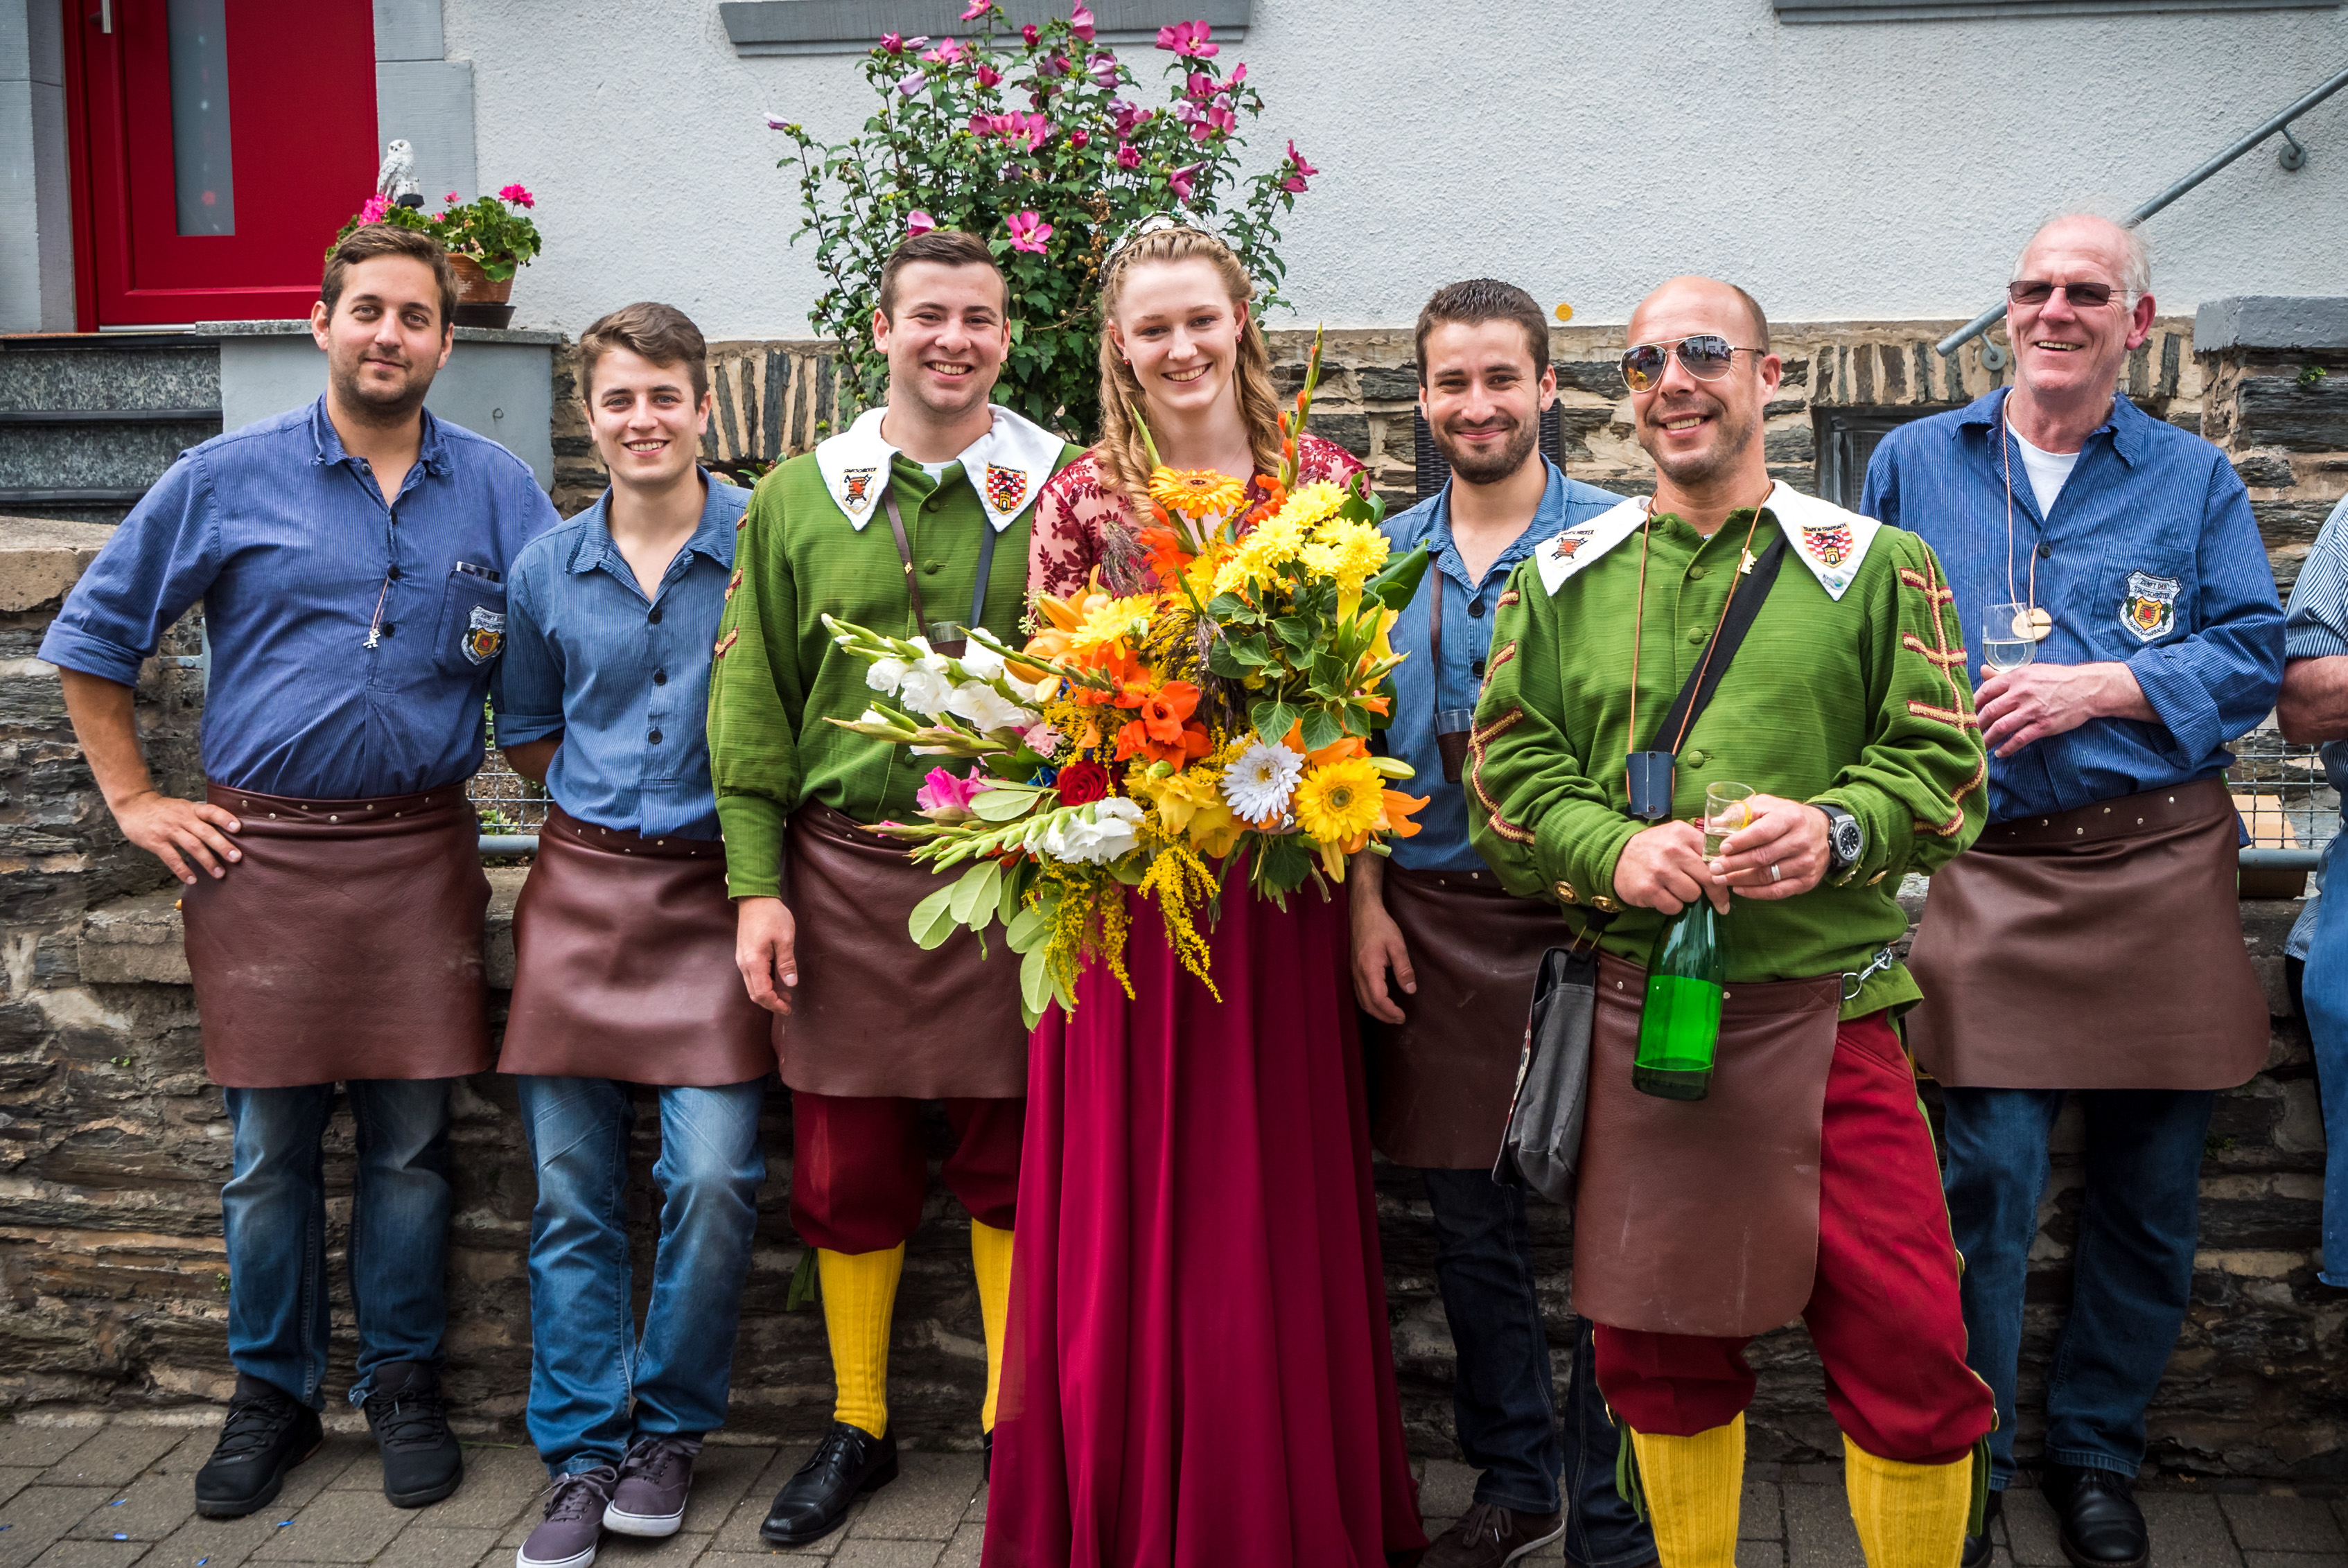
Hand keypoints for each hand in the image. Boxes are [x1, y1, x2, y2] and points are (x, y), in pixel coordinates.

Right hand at [115, 790, 241, 885]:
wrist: (133, 805)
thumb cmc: (164, 809)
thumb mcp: (184, 807)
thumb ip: (201, 817)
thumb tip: (225, 831)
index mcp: (191, 810)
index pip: (211, 811)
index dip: (225, 818)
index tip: (238, 828)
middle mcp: (183, 819)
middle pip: (205, 832)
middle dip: (222, 845)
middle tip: (236, 858)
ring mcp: (169, 830)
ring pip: (192, 846)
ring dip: (207, 861)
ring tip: (219, 873)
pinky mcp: (156, 842)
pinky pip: (172, 858)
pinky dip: (182, 869)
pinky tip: (191, 879)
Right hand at [736, 896, 798, 1014]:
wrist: (755, 898)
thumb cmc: (772, 915)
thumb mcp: (785, 939)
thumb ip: (787, 963)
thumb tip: (791, 984)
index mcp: (754, 962)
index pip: (762, 993)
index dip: (775, 1004)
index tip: (788, 1008)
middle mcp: (744, 964)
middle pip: (754, 994)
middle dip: (771, 1003)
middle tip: (788, 1005)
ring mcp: (742, 959)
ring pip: (752, 986)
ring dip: (767, 993)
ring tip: (785, 995)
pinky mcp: (744, 955)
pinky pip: (752, 976)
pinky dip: (764, 984)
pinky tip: (776, 981)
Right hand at [1349, 892, 1415, 1024]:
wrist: (1362, 913)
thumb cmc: (1380, 926)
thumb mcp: (1397, 945)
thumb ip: (1404, 968)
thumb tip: (1410, 990)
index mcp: (1369, 968)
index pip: (1378, 998)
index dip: (1390, 1011)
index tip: (1403, 1016)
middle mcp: (1358, 974)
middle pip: (1368, 1004)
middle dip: (1384, 1016)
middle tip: (1400, 1019)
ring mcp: (1353, 973)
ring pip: (1362, 1001)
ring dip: (1376, 1011)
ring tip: (1391, 1014)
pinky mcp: (1353, 970)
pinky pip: (1359, 993)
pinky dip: (1370, 1003)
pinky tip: (1380, 1002)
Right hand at [1612, 820, 1725, 915]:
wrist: (1615, 855)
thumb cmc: (1653, 848)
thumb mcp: (1675, 836)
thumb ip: (1700, 845)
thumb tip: (1730, 864)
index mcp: (1683, 834)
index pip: (1716, 859)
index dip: (1724, 875)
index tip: (1726, 885)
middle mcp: (1672, 850)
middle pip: (1708, 879)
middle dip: (1713, 893)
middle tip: (1718, 903)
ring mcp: (1660, 870)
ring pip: (1692, 895)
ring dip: (1686, 896)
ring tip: (1674, 888)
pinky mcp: (1648, 889)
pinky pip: (1674, 907)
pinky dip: (1671, 905)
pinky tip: (1662, 894)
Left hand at [1708, 795, 1827, 899]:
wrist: (1822, 830)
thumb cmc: (1787, 816)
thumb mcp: (1768, 805)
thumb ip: (1742, 811)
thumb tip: (1716, 823)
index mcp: (1790, 818)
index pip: (1763, 832)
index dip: (1741, 841)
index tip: (1722, 848)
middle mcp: (1801, 841)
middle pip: (1763, 857)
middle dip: (1734, 864)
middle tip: (1714, 868)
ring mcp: (1805, 863)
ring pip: (1767, 876)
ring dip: (1739, 880)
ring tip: (1720, 879)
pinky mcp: (1806, 881)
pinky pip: (1777, 891)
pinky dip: (1755, 892)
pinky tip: (1738, 888)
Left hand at [1975, 662, 2150, 757]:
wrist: (2087, 688)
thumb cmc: (2056, 679)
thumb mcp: (2030, 671)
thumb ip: (2004, 675)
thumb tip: (1982, 670)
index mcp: (2017, 677)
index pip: (1985, 690)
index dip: (1972, 703)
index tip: (1964, 712)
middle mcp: (2022, 693)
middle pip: (1989, 711)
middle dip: (1975, 724)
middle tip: (1967, 732)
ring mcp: (2033, 710)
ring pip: (2001, 727)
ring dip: (1987, 739)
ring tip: (1980, 746)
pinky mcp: (2044, 725)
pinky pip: (2019, 739)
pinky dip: (2007, 748)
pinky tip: (2000, 753)